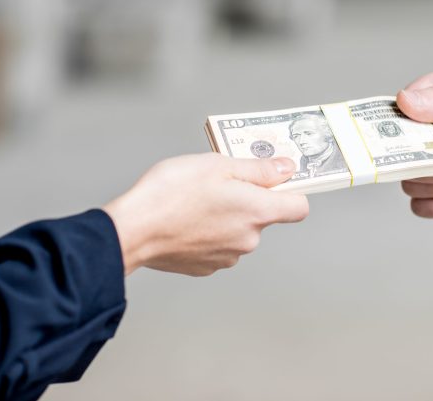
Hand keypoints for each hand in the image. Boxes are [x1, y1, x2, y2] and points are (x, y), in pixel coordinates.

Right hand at [103, 153, 308, 275]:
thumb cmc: (172, 192)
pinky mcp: (205, 267)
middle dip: (247, 200)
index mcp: (257, 212)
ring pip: (238, 231)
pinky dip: (207, 234)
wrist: (133, 230)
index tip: (274, 180)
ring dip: (225, 217)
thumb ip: (258, 170)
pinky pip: (217, 246)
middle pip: (262, 217)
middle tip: (217, 183)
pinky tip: (185, 221)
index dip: (290, 192)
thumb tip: (287, 169)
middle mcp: (248, 239)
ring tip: (194, 202)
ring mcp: (228, 257)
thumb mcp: (218, 165)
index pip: (299, 207)